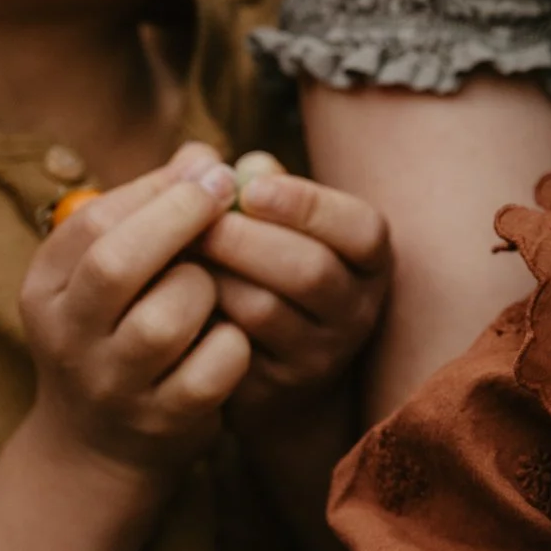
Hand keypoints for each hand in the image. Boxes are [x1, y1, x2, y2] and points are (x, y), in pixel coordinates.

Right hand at [19, 143, 251, 475]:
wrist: (99, 445)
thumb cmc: (120, 329)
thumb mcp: (115, 270)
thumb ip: (153, 210)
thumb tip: (202, 154)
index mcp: (46, 288)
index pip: (93, 223)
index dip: (157, 188)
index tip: (207, 168)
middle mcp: (67, 337)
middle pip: (117, 265)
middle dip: (180, 220)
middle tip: (224, 197)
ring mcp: (112, 384)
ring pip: (165, 320)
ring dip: (205, 290)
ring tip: (214, 286)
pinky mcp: (160, 420)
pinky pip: (211, 370)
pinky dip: (232, 345)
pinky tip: (232, 335)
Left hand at [192, 153, 390, 429]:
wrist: (274, 363)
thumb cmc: (272, 268)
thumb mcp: (284, 227)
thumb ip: (263, 188)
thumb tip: (233, 162)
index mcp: (370, 261)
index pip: (360, 230)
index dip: (307, 204)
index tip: (251, 189)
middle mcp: (358, 310)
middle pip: (310, 271)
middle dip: (245, 240)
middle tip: (199, 223)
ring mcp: (320, 355)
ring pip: (265, 311)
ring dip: (216, 276)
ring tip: (183, 254)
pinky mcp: (274, 388)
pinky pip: (230, 348)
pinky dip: (200, 315)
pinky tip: (180, 294)